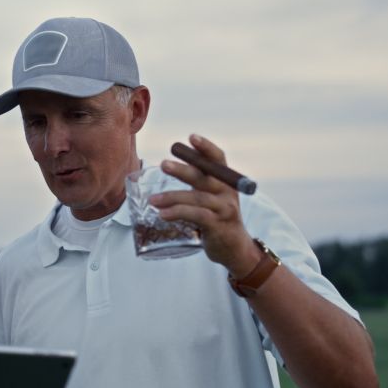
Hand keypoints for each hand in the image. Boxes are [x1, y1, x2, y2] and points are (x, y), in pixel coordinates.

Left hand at [150, 134, 260, 275]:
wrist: (235, 249)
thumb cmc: (217, 220)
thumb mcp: (212, 199)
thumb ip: (197, 186)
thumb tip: (168, 169)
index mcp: (225, 182)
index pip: (218, 159)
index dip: (206, 148)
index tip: (191, 137)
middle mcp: (227, 192)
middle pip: (204, 176)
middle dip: (182, 170)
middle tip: (163, 165)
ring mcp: (224, 209)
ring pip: (197, 198)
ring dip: (172, 197)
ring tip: (152, 200)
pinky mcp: (219, 226)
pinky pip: (197, 216)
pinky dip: (178, 213)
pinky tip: (163, 214)